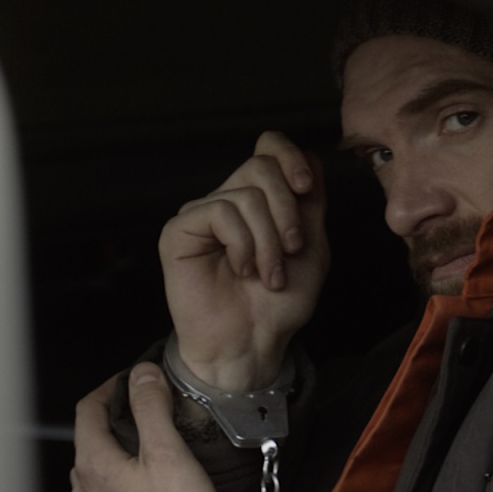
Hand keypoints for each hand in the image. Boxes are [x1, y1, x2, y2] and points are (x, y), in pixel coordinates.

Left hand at [70, 364, 225, 491]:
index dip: (111, 387)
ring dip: (119, 454)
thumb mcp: (169, 452)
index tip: (133, 380)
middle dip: (116, 420)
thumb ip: (151, 407)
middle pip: (91, 440)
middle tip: (147, 409)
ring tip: (151, 448)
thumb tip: (141, 376)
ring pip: (98, 472)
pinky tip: (146, 488)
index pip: (87, 410)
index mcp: (93, 466)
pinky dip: (122, 486)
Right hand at [161, 130, 328, 390]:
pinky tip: (241, 270)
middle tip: (291, 251)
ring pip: (246, 194)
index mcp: (260, 200)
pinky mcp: (179, 230)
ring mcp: (203, 213)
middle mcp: (229, 200)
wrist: (252, 344)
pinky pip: (220, 212)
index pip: (269, 147)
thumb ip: (312, 203)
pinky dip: (242, 244)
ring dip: (268, 241)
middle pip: (261, 166)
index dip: (290, 157)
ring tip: (269, 275)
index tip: (307, 189)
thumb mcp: (313, 248)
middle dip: (287, 210)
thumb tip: (311, 158)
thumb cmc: (279, 304)